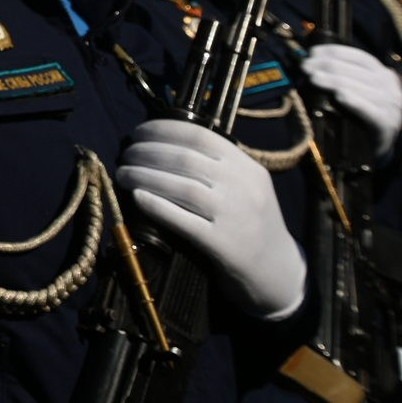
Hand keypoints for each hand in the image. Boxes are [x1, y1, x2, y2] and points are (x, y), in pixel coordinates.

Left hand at [116, 118, 304, 320]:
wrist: (278, 272)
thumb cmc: (251, 224)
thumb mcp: (244, 186)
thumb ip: (214, 165)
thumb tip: (159, 142)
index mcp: (248, 167)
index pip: (199, 135)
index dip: (161, 130)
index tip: (138, 133)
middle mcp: (244, 187)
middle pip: (185, 159)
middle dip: (145, 152)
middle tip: (124, 155)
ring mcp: (235, 216)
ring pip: (181, 186)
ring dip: (143, 176)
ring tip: (122, 174)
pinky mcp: (224, 245)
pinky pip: (183, 220)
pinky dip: (155, 205)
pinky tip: (136, 197)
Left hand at [304, 45, 401, 161]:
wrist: (374, 148)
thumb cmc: (358, 116)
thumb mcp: (353, 91)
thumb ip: (340, 77)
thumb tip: (310, 64)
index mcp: (383, 76)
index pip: (361, 57)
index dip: (336, 52)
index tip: (313, 52)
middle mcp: (390, 88)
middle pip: (358, 71)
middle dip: (328, 66)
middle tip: (305, 67)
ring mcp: (391, 107)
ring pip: (362, 88)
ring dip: (335, 81)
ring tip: (314, 78)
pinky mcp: (386, 125)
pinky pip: (371, 111)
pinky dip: (355, 102)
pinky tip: (338, 97)